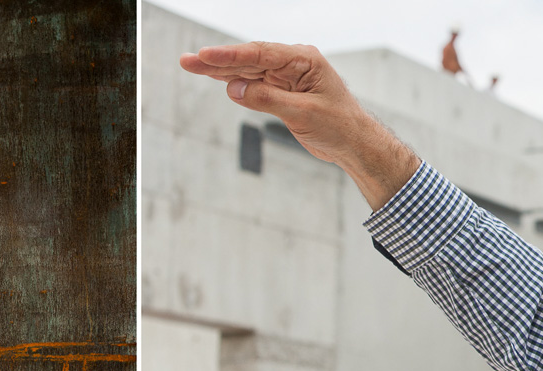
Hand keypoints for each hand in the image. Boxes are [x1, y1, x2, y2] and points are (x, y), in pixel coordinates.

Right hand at [180, 42, 419, 208]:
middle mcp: (294, 63)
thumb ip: (268, 99)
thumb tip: (234, 88)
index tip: (205, 56)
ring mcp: (288, 76)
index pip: (260, 54)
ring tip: (192, 66)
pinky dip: (235, 82)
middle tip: (187, 61)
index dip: (230, 55)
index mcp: (304, 60)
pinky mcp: (283, 91)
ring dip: (221, 70)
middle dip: (218, 60)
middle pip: (249, 59)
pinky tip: (217, 78)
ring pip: (248, 70)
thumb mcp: (303, 113)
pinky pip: (254, 83)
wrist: (354, 143)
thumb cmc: (339, 126)